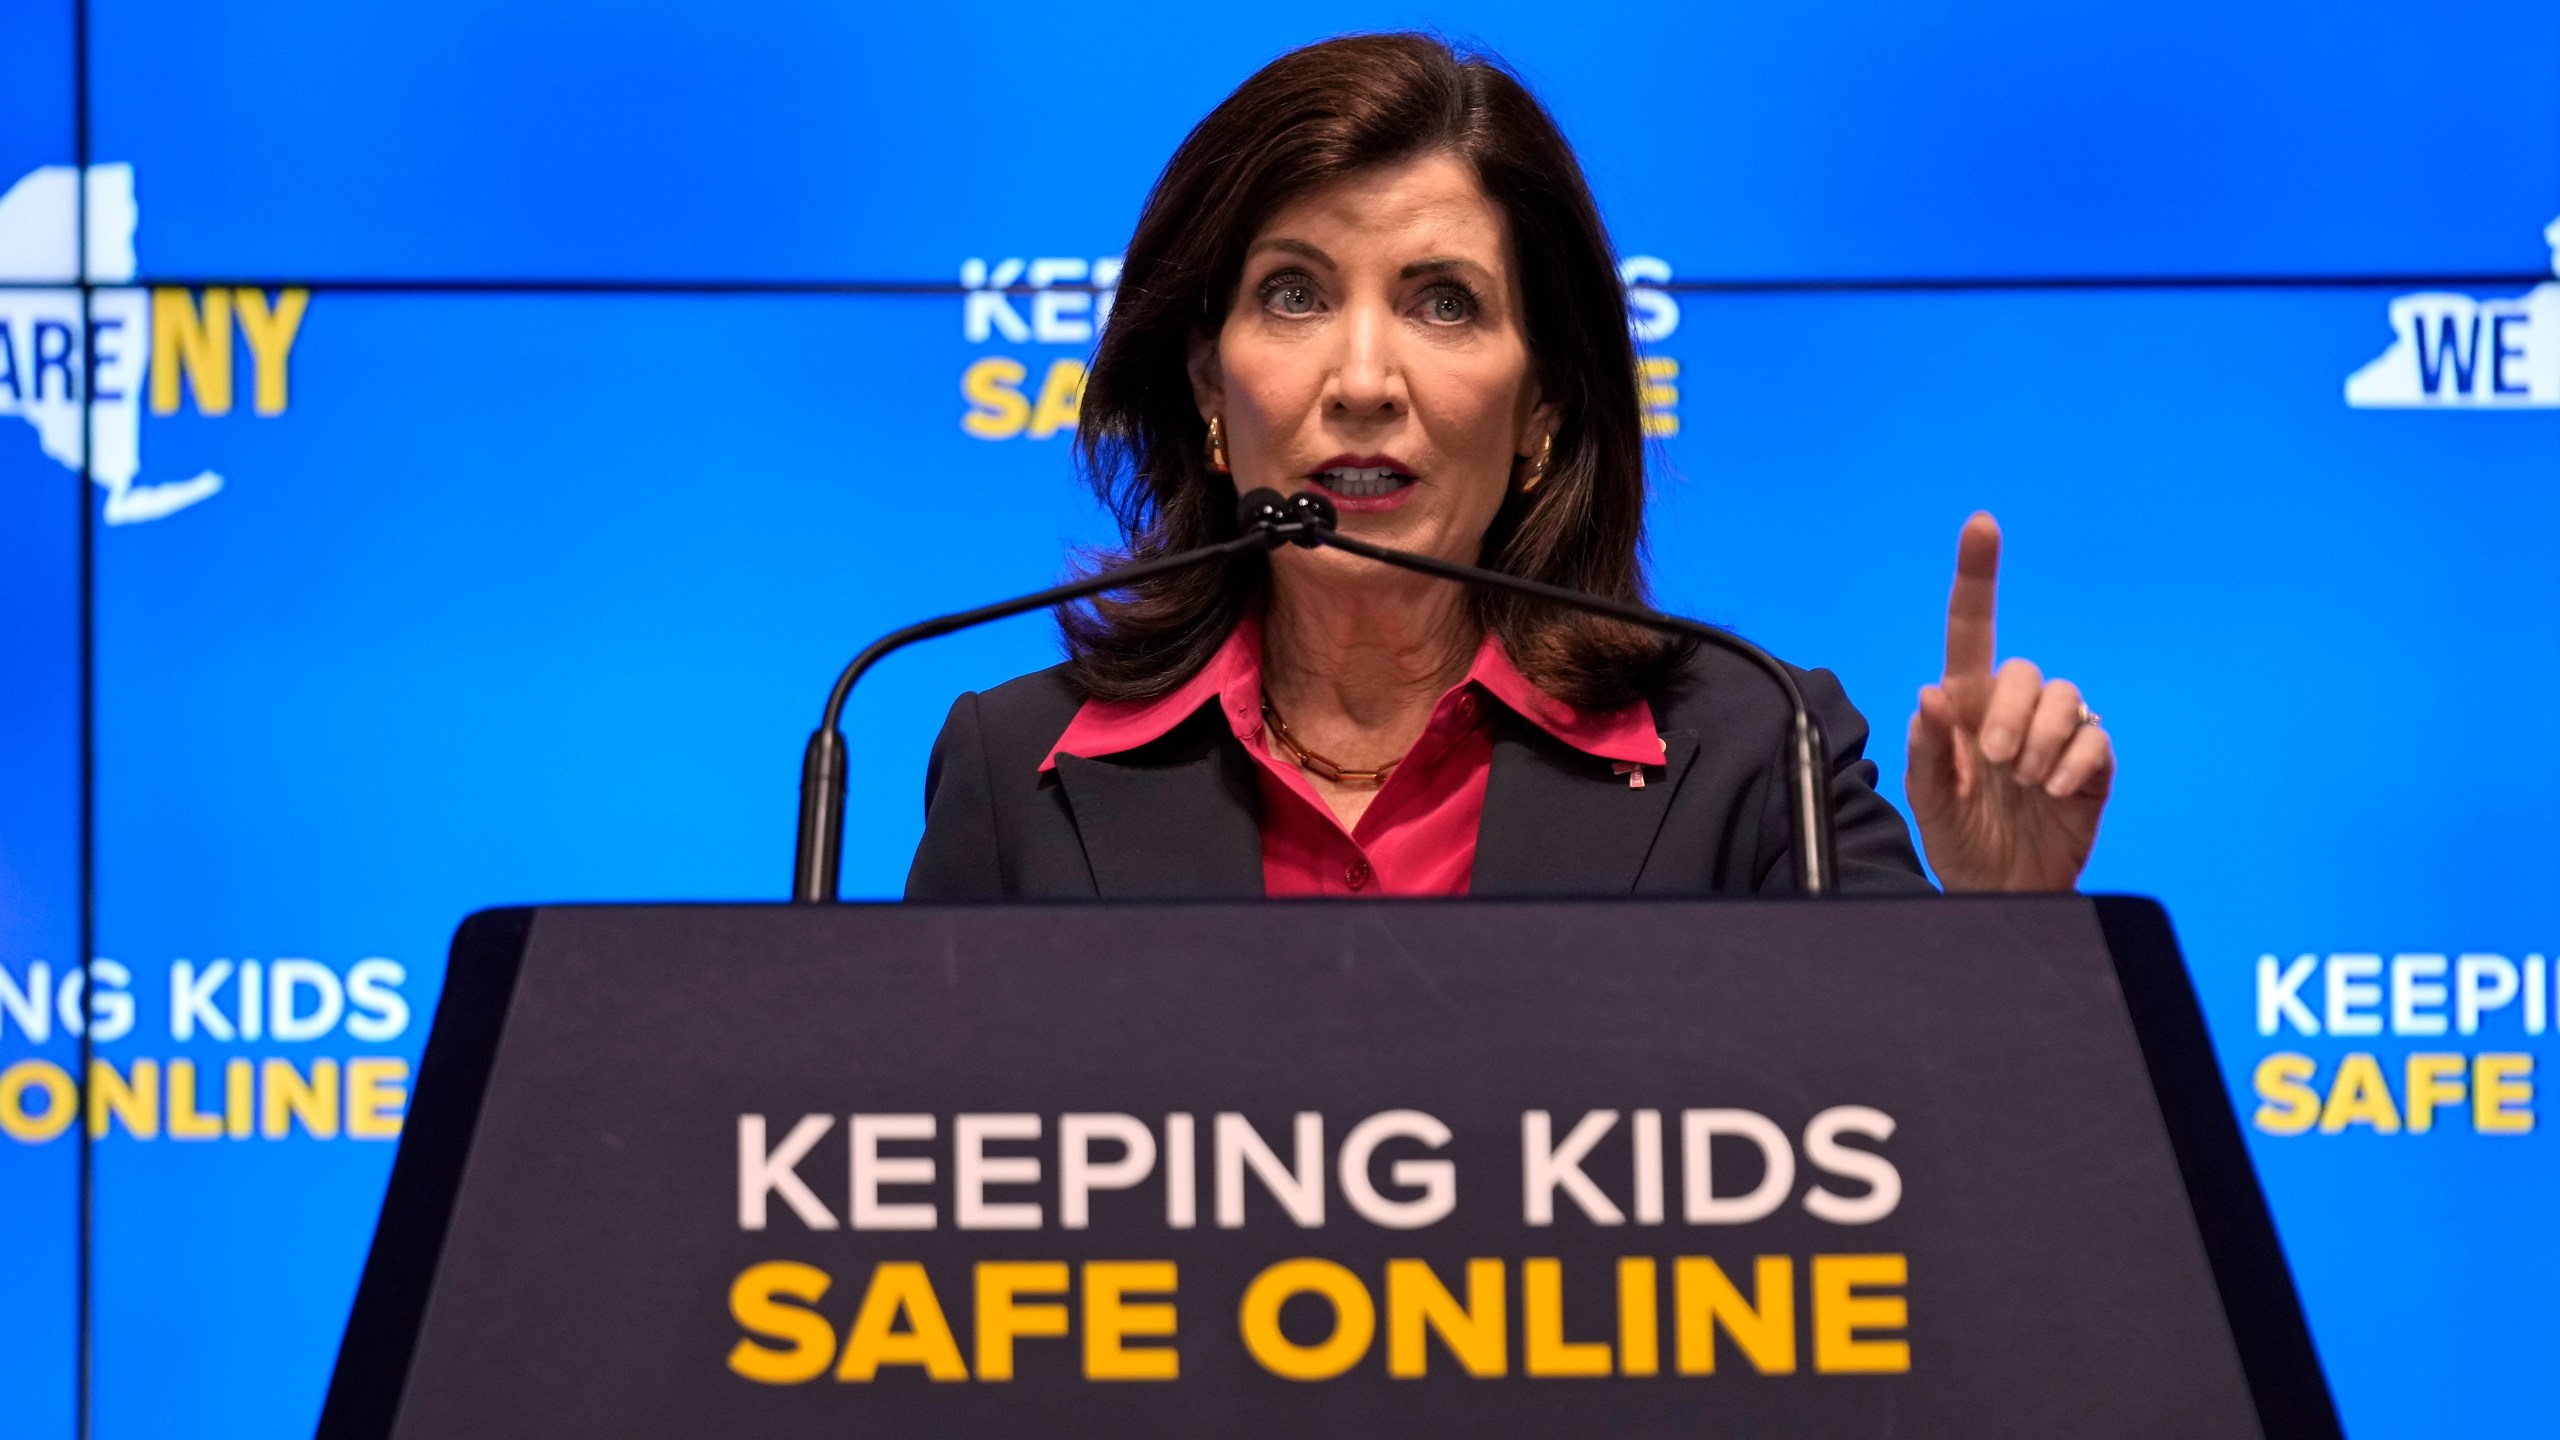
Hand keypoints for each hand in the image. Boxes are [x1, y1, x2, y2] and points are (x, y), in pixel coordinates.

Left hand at [1905, 513, 2113, 890]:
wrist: (1999, 892)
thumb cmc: (1958, 841)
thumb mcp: (1926, 801)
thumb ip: (1925, 749)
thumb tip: (1931, 695)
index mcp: (1966, 708)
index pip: (1971, 630)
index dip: (1976, 577)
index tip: (1980, 525)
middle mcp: (2013, 712)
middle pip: (2024, 671)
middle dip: (2009, 714)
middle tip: (1993, 761)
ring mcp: (2056, 737)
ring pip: (2064, 697)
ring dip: (2040, 740)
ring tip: (2022, 782)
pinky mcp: (2091, 766)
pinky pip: (2095, 740)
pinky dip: (2073, 764)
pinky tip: (2053, 792)